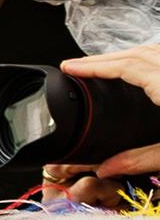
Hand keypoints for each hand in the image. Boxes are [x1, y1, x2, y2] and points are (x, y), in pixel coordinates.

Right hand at [44, 47, 159, 194]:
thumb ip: (140, 160)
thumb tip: (106, 168)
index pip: (126, 66)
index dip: (94, 65)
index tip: (69, 67)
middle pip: (136, 53)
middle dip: (102, 58)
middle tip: (76, 66)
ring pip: (151, 50)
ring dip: (124, 55)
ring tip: (101, 65)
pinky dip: (144, 59)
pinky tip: (137, 70)